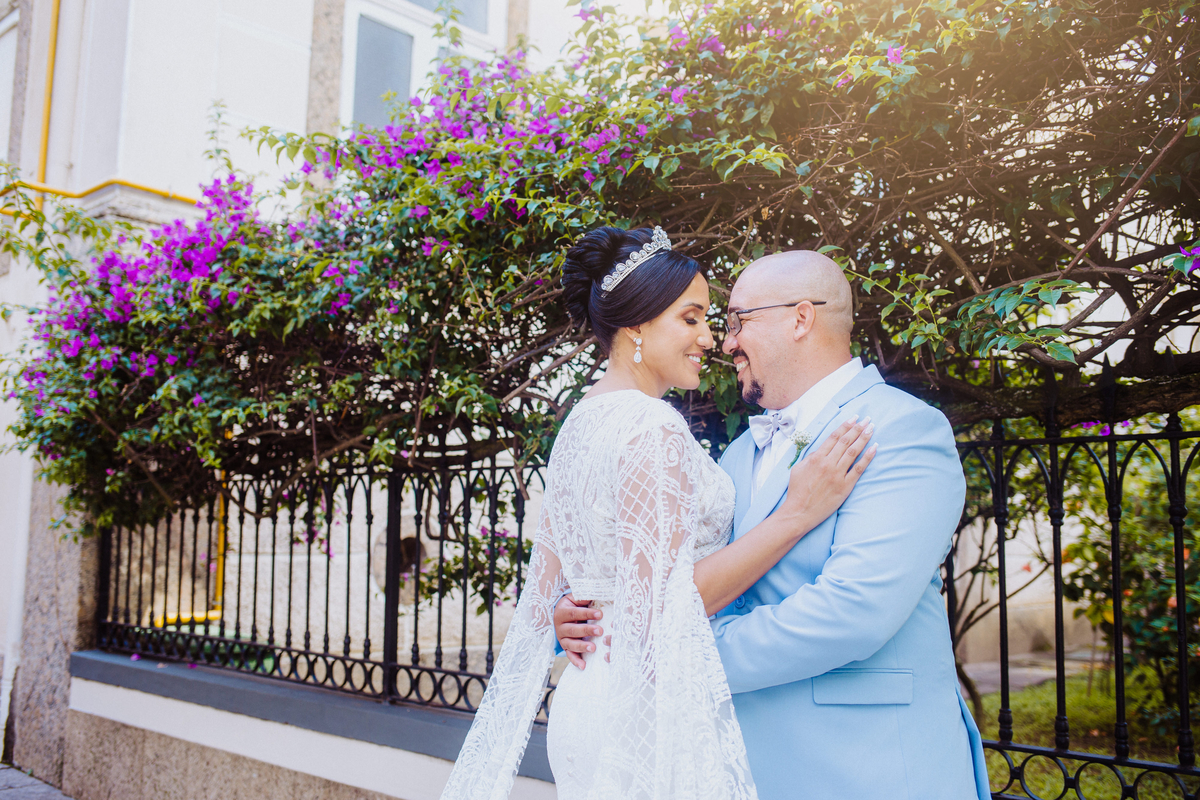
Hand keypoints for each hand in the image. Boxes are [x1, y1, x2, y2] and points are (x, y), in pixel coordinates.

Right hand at [554, 593, 602, 669]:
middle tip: (600, 631)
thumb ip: (583, 597)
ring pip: (570, 644)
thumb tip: (595, 591)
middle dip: (587, 631)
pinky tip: (584, 666)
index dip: (586, 613)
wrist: (561, 614)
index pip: (574, 613)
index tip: (600, 614)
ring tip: (593, 648)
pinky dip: (576, 661)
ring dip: (581, 646)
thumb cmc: (573, 605)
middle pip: (573, 629)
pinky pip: (569, 655)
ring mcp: (562, 638)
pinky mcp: (565, 647)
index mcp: (562, 612)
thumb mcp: (575, 599)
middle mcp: (559, 626)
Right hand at [783, 416, 875, 530]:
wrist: (799, 512)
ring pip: (853, 452)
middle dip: (858, 428)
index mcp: (816, 458)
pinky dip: (867, 457)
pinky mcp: (845, 486)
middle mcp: (828, 463)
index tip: (854, 418)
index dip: (845, 426)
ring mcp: (837, 475)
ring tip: (872, 428)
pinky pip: (859, 469)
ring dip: (864, 438)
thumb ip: (811, 457)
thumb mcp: (798, 468)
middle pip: (846, 441)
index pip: (834, 437)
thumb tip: (823, 449)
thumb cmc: (797, 491)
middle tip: (867, 419)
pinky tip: (874, 448)